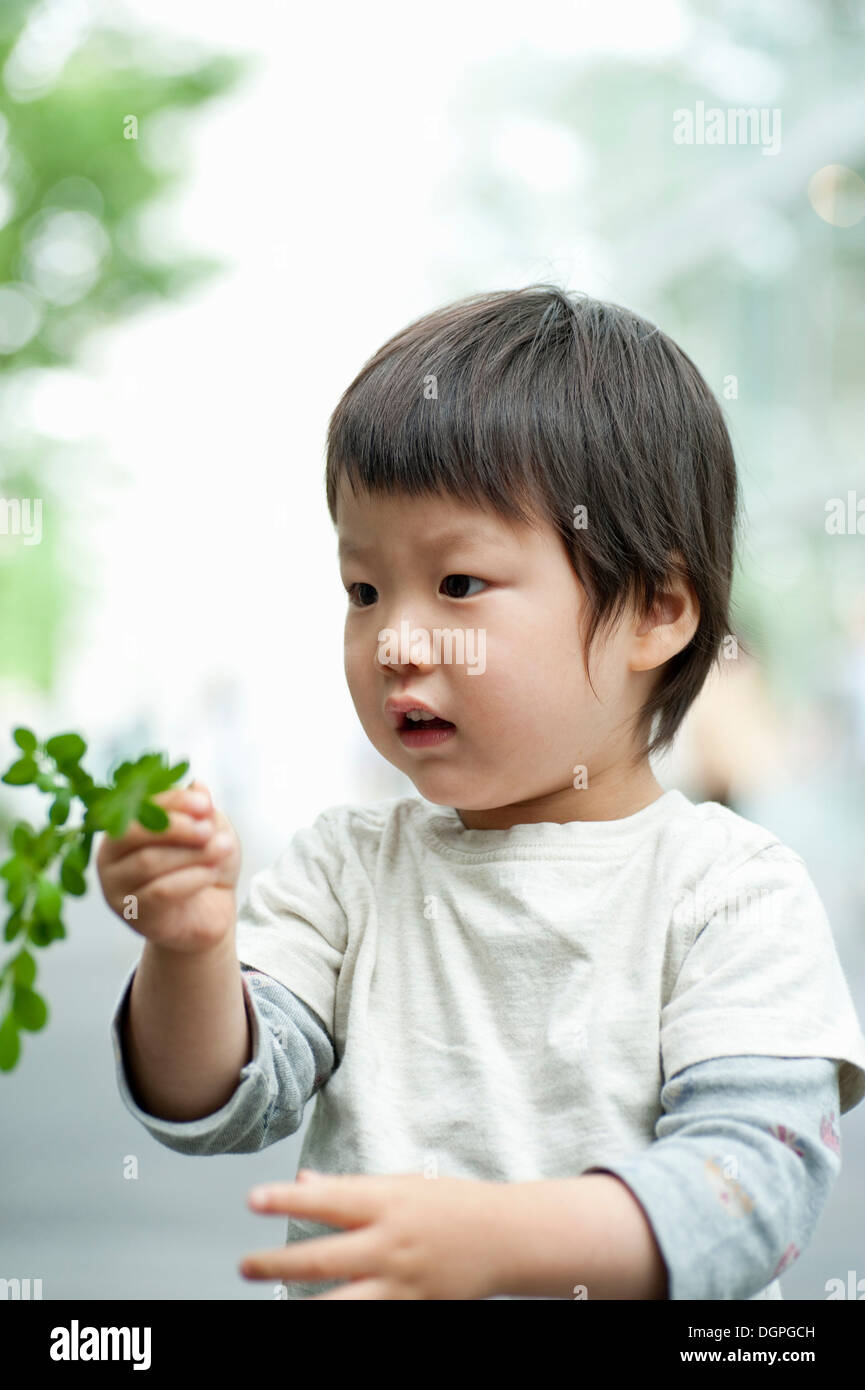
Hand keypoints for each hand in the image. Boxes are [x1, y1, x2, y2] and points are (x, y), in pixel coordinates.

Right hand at [96, 781, 240, 953]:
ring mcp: (116, 887)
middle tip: (209, 829)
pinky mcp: (132, 915)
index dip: (172, 800)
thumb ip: (199, 809)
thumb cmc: (203, 865)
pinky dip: (192, 878)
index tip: (205, 802)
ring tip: (222, 849)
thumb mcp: (209, 830)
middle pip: (134, 832)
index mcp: (123, 825)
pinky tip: (212, 874)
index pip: (138, 804)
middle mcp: (110, 855)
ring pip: (149, 862)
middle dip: (177, 827)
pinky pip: (160, 892)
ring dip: (192, 853)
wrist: (210, 913)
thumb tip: (196, 785)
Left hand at [239, 1171, 506, 1299]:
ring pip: (340, 1302)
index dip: (286, 1199)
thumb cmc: (451, 1205)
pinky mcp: (411, 1308)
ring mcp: (400, 1282)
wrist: (505, 1237)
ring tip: (273, 1304)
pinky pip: (369, 1319)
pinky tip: (317, 1318)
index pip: (327, 1199)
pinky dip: (342, 1320)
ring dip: (301, 1307)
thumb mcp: (400, 1184)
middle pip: (322, 1258)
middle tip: (245, 1266)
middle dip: (277, 1264)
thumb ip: (349, 1189)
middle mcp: (389, 1243)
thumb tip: (304, 1182)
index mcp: (386, 1202)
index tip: (253, 1199)